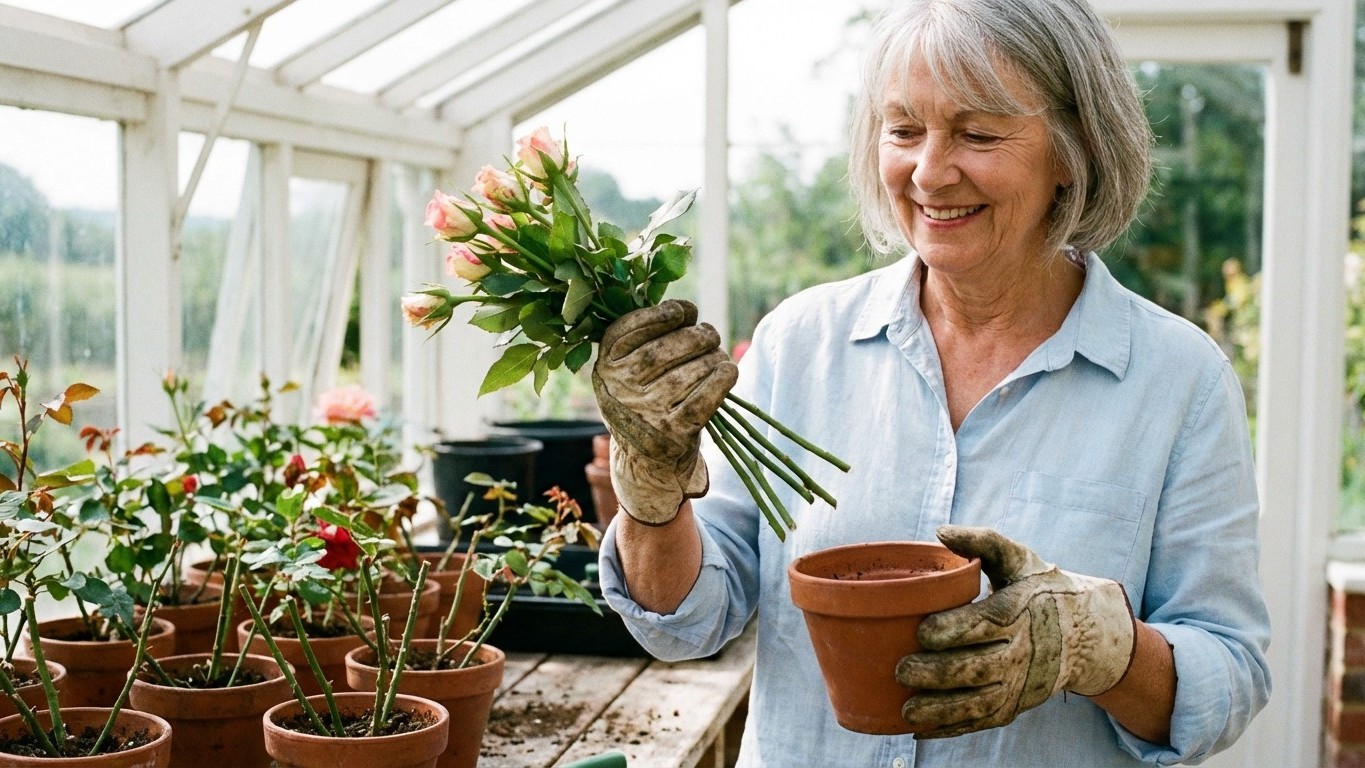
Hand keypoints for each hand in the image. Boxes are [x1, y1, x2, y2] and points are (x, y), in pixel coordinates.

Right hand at [591, 300, 736, 523]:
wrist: (644, 463)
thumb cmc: (644, 402)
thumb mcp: (627, 371)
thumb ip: (644, 339)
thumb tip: (686, 310)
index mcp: (605, 366)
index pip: (631, 327)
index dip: (663, 313)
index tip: (685, 311)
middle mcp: (620, 389)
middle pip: (668, 347)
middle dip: (697, 335)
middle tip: (709, 335)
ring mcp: (646, 412)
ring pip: (692, 369)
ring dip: (714, 357)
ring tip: (718, 357)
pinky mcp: (672, 434)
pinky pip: (706, 396)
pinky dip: (722, 379)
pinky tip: (727, 372)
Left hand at [896, 525, 1136, 738]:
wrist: (1086, 633)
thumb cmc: (1039, 589)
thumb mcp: (1018, 558)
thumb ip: (982, 541)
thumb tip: (940, 531)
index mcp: (1018, 612)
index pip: (983, 624)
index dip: (951, 630)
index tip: (921, 631)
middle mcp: (1021, 652)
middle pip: (976, 668)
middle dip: (937, 673)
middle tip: (901, 671)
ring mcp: (1019, 684)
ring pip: (977, 702)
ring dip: (941, 710)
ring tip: (907, 711)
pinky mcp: (1015, 705)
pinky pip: (982, 721)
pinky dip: (952, 729)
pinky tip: (920, 730)